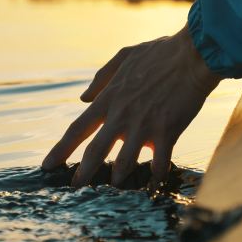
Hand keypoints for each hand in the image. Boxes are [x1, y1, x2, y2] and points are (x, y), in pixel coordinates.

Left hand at [42, 24, 221, 186]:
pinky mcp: (167, 131)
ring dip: (118, 178)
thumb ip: (102, 78)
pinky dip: (156, 175)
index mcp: (109, 98)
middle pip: (95, 152)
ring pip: (125, 162)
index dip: (61, 149)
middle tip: (75, 189)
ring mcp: (144, 125)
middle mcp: (121, 115)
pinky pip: (159, 162)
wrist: (193, 54)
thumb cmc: (160, 52)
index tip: (48, 165)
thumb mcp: (125, 56)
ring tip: (114, 188)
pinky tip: (154, 182)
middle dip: (83, 174)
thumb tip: (83, 98)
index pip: (78, 128)